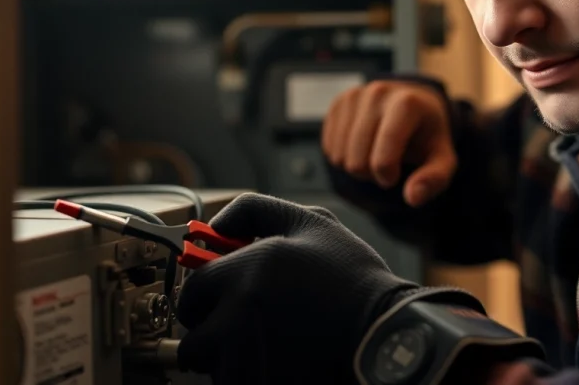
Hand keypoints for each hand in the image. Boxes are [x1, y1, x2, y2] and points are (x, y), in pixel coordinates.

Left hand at [175, 193, 472, 383]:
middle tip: (243, 328)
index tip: (220, 301)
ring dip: (229, 360)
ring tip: (269, 346)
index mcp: (245, 272)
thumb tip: (216, 224)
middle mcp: (239, 315)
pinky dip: (247, 376)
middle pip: (194, 336)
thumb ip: (256, 210)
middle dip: (213, 333)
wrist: (386, 335)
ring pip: (212, 367)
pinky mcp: (256, 383)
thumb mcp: (312, 223)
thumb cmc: (353, 281)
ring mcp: (247, 357)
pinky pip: (232, 384)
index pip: (192, 290)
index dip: (206, 296)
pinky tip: (278, 363)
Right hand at [322, 80, 456, 205]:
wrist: (413, 103)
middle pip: (357, 160)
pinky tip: (361, 146)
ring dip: (356, 166)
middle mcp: (377, 93)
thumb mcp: (441, 158)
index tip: (396, 176)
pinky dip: (344, 155)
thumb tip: (413, 197)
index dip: (386, 176)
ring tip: (375, 154)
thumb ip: (433, 180)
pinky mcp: (338, 102)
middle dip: (371, 174)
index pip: (383, 157)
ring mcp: (354, 96)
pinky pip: (329, 147)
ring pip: (340, 156)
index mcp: (406, 104)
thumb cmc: (426, 135)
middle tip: (387, 165)